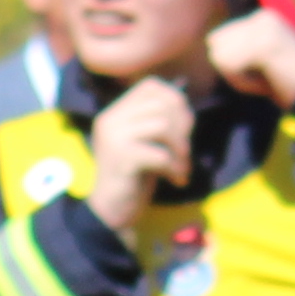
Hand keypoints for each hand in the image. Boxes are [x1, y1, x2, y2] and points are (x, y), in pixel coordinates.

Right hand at [88, 78, 195, 233]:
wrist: (111, 209)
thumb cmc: (133, 174)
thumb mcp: (145, 139)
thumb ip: (158, 117)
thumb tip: (184, 95)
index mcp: (115, 112)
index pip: (151, 86)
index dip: (175, 100)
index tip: (183, 127)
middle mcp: (110, 120)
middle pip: (162, 105)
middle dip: (183, 127)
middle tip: (184, 151)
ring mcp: (113, 138)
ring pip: (163, 126)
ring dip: (181, 148)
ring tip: (181, 166)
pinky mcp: (122, 159)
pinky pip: (161, 154)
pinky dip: (175, 168)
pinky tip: (176, 180)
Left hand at [204, 7, 294, 110]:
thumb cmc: (284, 81)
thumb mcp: (257, 57)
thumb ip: (236, 47)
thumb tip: (208, 40)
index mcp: (261, 17)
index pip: (217, 39)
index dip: (231, 63)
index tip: (260, 69)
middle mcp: (261, 16)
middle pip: (215, 47)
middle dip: (232, 70)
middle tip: (263, 75)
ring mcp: (263, 29)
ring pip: (220, 57)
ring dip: (237, 77)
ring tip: (265, 77)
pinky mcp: (263, 44)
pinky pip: (229, 67)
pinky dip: (242, 82)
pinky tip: (266, 81)